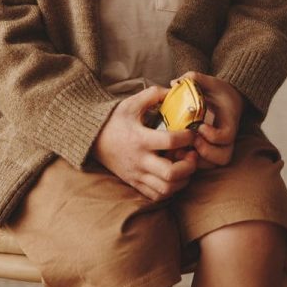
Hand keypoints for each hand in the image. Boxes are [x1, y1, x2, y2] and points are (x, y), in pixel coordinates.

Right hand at [91, 85, 197, 200]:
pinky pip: (156, 195)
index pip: (170, 141)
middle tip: (193, 155)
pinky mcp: (134, 183)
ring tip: (186, 166)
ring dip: (182, 180)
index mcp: (140, 139)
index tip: (193, 132)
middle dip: (188, 166)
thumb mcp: (132, 103)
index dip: (187, 138)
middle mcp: (139, 160)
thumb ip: (153, 94)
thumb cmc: (115, 120)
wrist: (93, 139)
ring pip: (166, 189)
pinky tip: (175, 177)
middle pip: (170, 173)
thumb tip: (174, 90)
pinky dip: (170, 189)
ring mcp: (136, 175)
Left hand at [174, 72, 244, 167]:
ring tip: (181, 150)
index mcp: (229, 121)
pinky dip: (192, 162)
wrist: (226, 100)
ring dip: (197, 160)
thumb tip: (175, 82)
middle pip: (223, 157)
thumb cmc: (217, 91)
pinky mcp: (209, 152)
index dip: (213, 136)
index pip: (227, 137)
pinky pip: (204, 165)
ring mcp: (219, 148)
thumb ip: (195, 78)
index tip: (200, 126)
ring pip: (213, 165)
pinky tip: (178, 152)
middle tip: (192, 141)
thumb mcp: (209, 81)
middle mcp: (227, 139)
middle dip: (206, 152)